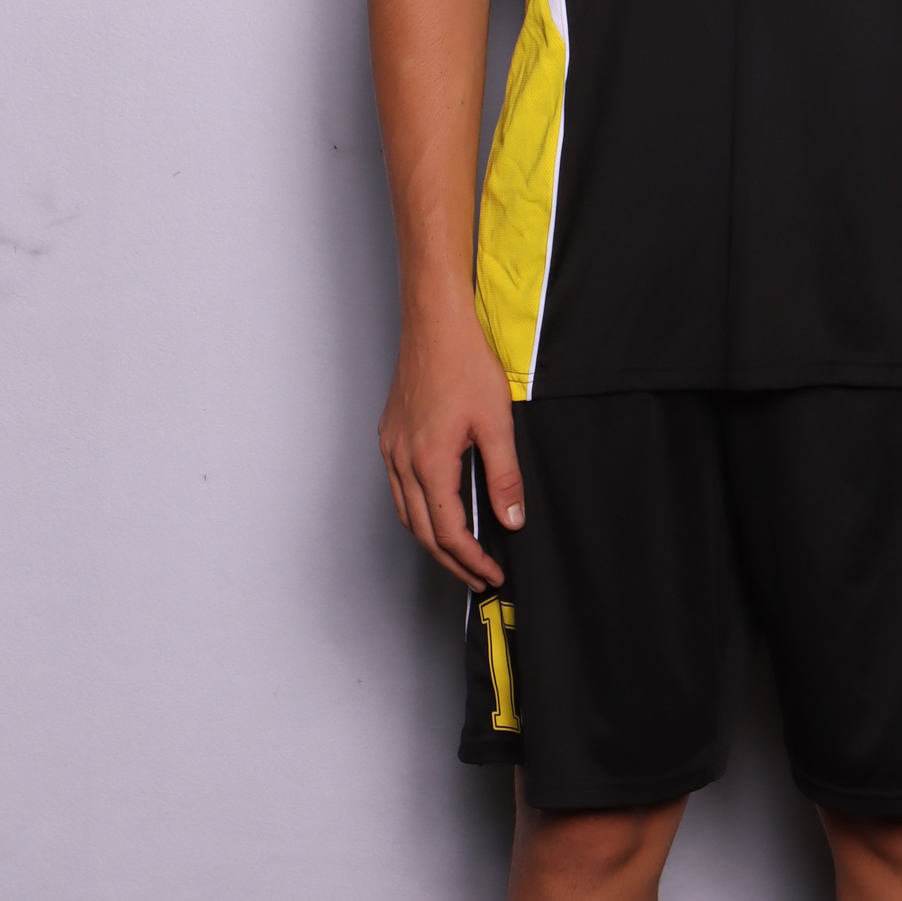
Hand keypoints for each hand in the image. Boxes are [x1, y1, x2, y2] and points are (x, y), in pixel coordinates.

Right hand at [378, 286, 524, 589]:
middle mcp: (402, 460)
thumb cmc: (464, 363)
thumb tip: (511, 520)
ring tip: (459, 553)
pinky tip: (436, 509)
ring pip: (405, 512)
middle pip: (422, 531)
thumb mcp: (496, 423)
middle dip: (450, 560)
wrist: (435, 323)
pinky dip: (417, 511)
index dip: (470, 559)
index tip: (491, 573)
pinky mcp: (390, 435)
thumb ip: (504, 477)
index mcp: (429, 462)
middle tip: (477, 576)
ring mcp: (391, 447)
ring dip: (431, 539)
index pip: (448, 531)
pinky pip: (398, 488)